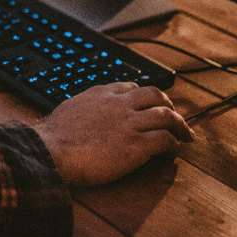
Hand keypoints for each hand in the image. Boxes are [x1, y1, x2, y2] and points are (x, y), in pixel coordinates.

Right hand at [33, 82, 194, 186]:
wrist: (52, 150)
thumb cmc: (53, 137)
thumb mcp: (69, 110)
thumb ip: (83, 109)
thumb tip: (81, 116)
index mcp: (101, 94)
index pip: (130, 87)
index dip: (143, 96)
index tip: (147, 104)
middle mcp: (119, 104)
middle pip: (155, 95)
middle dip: (168, 105)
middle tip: (173, 116)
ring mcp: (130, 123)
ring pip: (166, 115)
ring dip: (179, 124)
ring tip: (185, 134)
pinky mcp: (137, 145)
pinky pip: (165, 139)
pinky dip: (174, 143)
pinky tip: (174, 149)